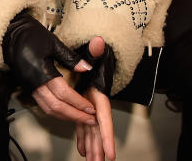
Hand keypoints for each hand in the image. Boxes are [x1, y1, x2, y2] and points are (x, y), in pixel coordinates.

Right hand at [2, 12, 96, 124]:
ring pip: (49, 109)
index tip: (91, 108)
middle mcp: (34, 83)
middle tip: (90, 119)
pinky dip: (57, 111)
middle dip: (74, 115)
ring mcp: (30, 87)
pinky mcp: (29, 88)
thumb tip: (86, 68)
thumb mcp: (52, 42)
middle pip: (56, 106)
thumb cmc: (29, 35)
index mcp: (41, 71)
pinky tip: (67, 111)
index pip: (63, 93)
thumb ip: (69, 57)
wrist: (9, 34)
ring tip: (81, 118)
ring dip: (66, 116)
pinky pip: (44, 105)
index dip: (78, 102)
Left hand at [75, 36, 115, 159]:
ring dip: (92, 147)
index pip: (104, 118)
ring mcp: (90, 107)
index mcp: (99, 95)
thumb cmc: (95, 57)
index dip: (107, 136)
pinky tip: (82, 150)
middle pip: (99, 129)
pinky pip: (83, 126)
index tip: (109, 153)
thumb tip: (98, 42)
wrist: (93, 57)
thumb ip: (95, 50)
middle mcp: (96, 103)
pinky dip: (83, 138)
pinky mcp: (83, 108)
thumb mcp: (94, 54)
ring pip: (91, 131)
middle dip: (100, 148)